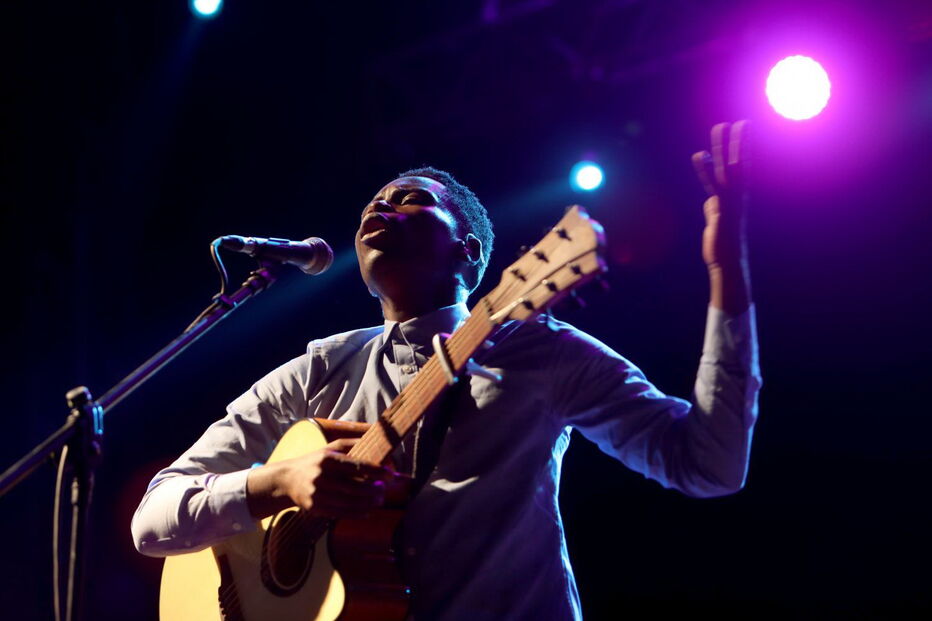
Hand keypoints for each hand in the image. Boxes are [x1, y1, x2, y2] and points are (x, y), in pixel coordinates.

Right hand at [247, 438, 392, 518]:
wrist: (287, 480)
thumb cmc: (315, 462)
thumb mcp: (330, 448)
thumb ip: (352, 444)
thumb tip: (376, 444)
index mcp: (327, 460)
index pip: (356, 466)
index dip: (376, 471)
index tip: (390, 474)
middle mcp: (321, 477)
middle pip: (355, 487)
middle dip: (374, 490)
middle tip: (385, 490)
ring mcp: (317, 495)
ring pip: (349, 503)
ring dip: (369, 503)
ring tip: (380, 500)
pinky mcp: (315, 508)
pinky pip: (340, 513)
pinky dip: (358, 513)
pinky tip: (369, 511)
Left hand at [691, 121, 751, 313]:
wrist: (726, 263)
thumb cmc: (722, 245)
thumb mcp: (717, 222)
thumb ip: (714, 208)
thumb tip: (710, 202)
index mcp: (738, 198)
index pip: (743, 167)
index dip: (744, 148)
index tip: (744, 129)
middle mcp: (738, 196)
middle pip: (739, 163)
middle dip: (737, 142)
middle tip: (737, 121)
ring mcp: (731, 202)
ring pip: (728, 169)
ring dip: (723, 147)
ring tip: (721, 127)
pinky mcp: (720, 210)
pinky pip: (712, 185)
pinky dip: (705, 170)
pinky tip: (699, 155)